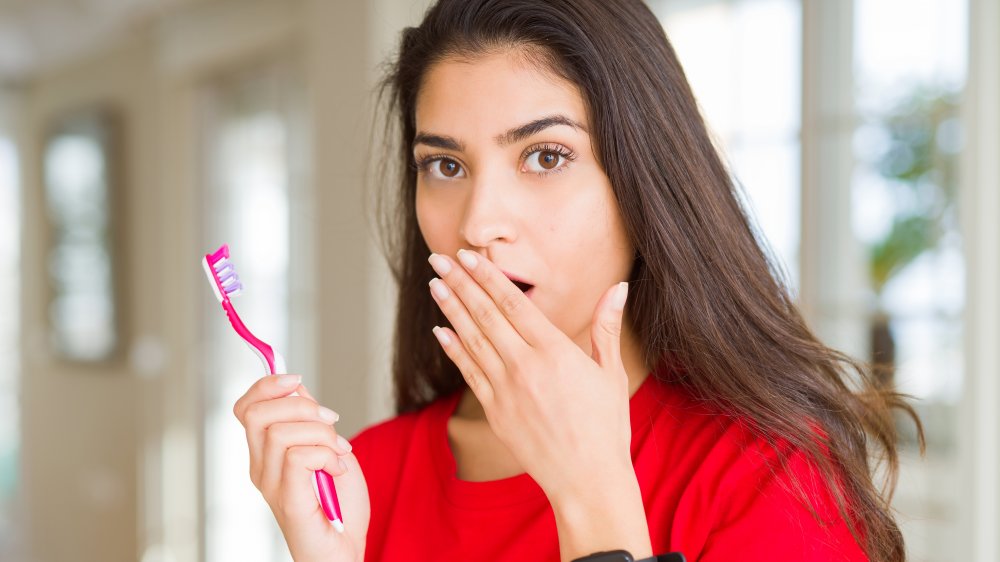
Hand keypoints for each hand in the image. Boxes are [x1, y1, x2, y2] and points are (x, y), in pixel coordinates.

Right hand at [234, 374, 369, 561]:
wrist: (343, 550)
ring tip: (338, 453)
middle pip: (256, 412)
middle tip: (331, 422)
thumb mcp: (328, 447)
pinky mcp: (287, 500)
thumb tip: (295, 386)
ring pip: (281, 432)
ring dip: (321, 434)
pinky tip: (336, 470)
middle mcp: (259, 467)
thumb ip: (309, 420)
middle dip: (301, 404)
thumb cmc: (338, 507)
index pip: (246, 407)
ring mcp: (270, 485)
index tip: (297, 378)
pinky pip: (298, 457)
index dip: (267, 384)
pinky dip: (326, 455)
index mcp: (265, 453)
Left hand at [427, 250, 634, 503]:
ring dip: (451, 310)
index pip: (514, 304)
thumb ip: (607, 327)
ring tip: (435, 285)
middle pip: (486, 316)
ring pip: (472, 340)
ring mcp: (506, 390)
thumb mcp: (611, 373)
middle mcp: (526, 367)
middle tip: (439, 259)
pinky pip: (469, 373)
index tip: (469, 256)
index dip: (488, 277)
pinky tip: (440, 330)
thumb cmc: (606, 426)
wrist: (587, 479)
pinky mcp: (496, 412)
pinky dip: (453, 349)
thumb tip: (618, 288)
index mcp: (556, 352)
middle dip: (461, 284)